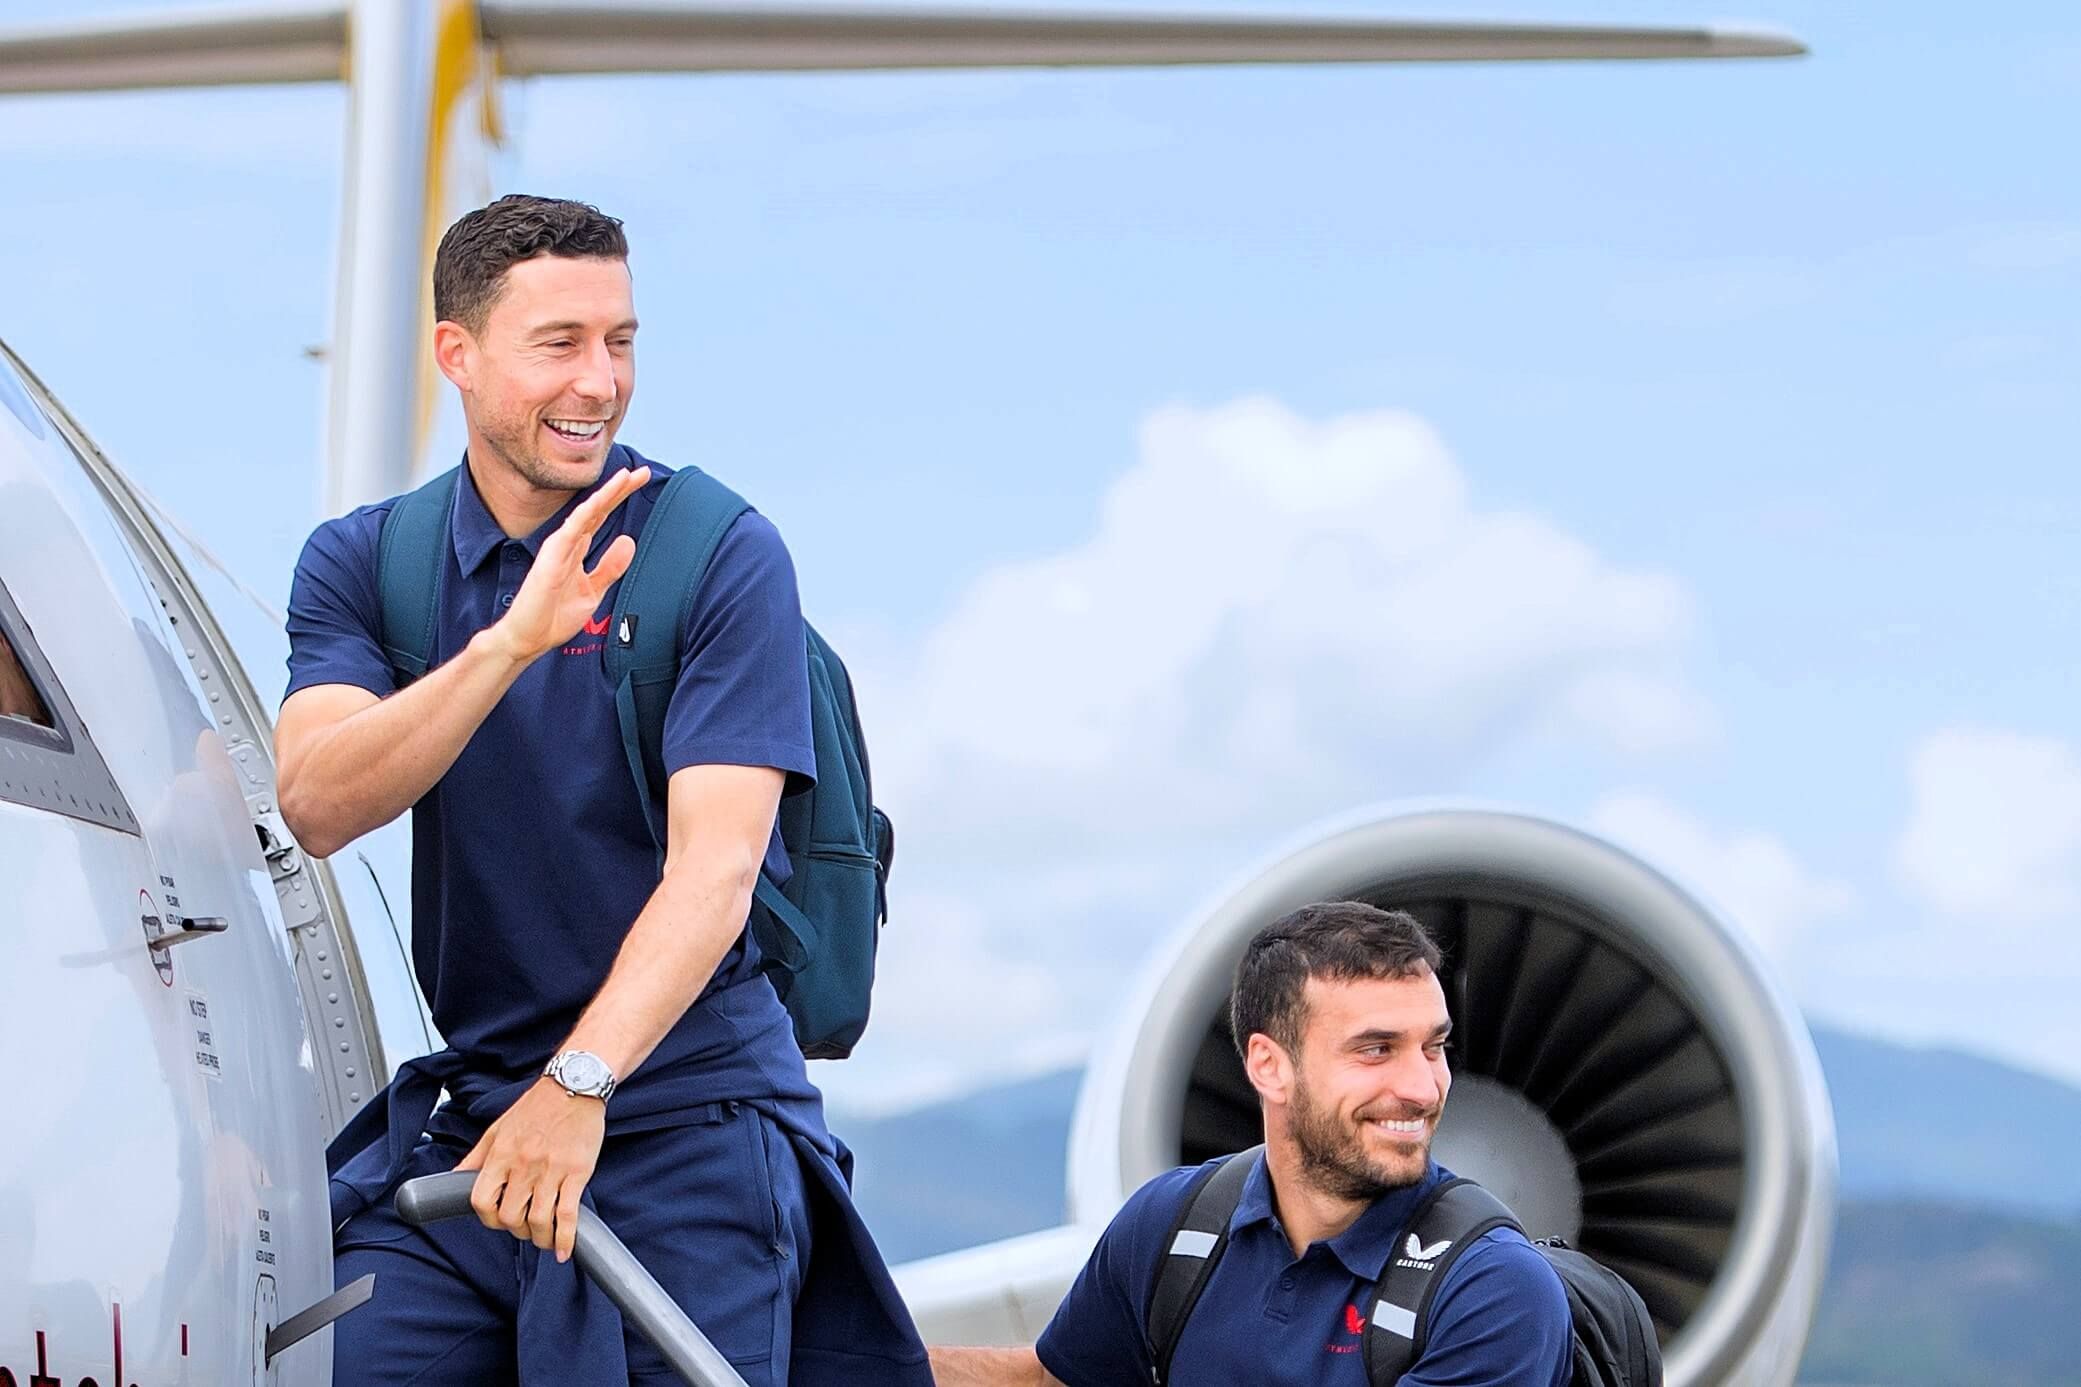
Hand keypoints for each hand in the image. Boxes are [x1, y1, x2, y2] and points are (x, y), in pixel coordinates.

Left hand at [455, 1077, 606, 1262]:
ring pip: (539, 1221)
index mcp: (501, 1154)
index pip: (481, 1200)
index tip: (497, 1220)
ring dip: (539, 1238)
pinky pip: (569, 1214)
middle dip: (516, 1231)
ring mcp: (551, 1170)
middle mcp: (523, 1165)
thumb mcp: (498, 1128)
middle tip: (525, 1228)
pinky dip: (565, 1238)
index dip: (487, 1218)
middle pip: (510, 1216)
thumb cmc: (538, 1106)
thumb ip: (477, 1157)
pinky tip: (564, 1249)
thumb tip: (455, 1177)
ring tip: (544, 1238)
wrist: (576, 1083)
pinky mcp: (577, 1172)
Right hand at [493, 465, 650, 661]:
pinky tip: (602, 500)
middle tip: (642, 471)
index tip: (641, 480)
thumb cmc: (553, 616)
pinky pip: (572, 530)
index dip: (621, 497)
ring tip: (626, 476)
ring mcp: (559, 547)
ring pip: (586, 513)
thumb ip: (610, 566)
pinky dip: (587, 513)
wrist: (529, 638)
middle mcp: (568, 542)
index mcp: (577, 548)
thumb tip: (628, 541)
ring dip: (607, 494)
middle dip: (620, 489)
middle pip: (597, 508)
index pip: (602, 515)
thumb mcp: (593, 589)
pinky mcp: (551, 558)